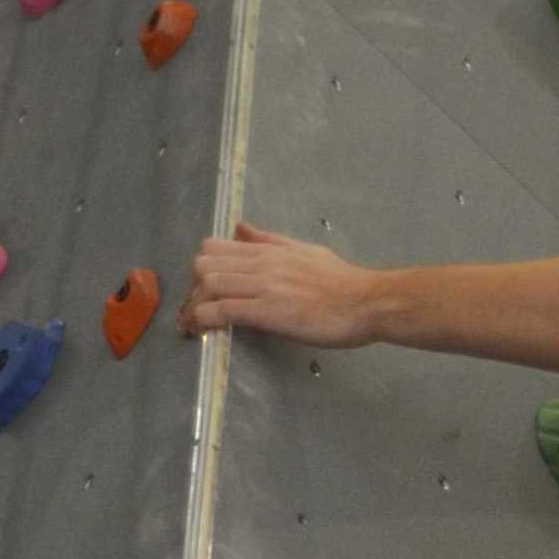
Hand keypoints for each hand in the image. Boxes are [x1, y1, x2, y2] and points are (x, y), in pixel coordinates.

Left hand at [179, 222, 376, 345]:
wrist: (366, 302)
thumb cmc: (343, 282)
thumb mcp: (304, 251)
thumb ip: (270, 241)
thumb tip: (241, 228)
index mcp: (268, 250)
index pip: (214, 248)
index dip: (201, 270)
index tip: (202, 291)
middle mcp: (260, 264)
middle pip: (203, 265)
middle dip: (193, 289)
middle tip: (197, 310)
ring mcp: (263, 286)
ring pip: (208, 285)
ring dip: (193, 307)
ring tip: (192, 326)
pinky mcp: (268, 311)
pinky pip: (223, 310)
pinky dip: (204, 320)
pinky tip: (201, 331)